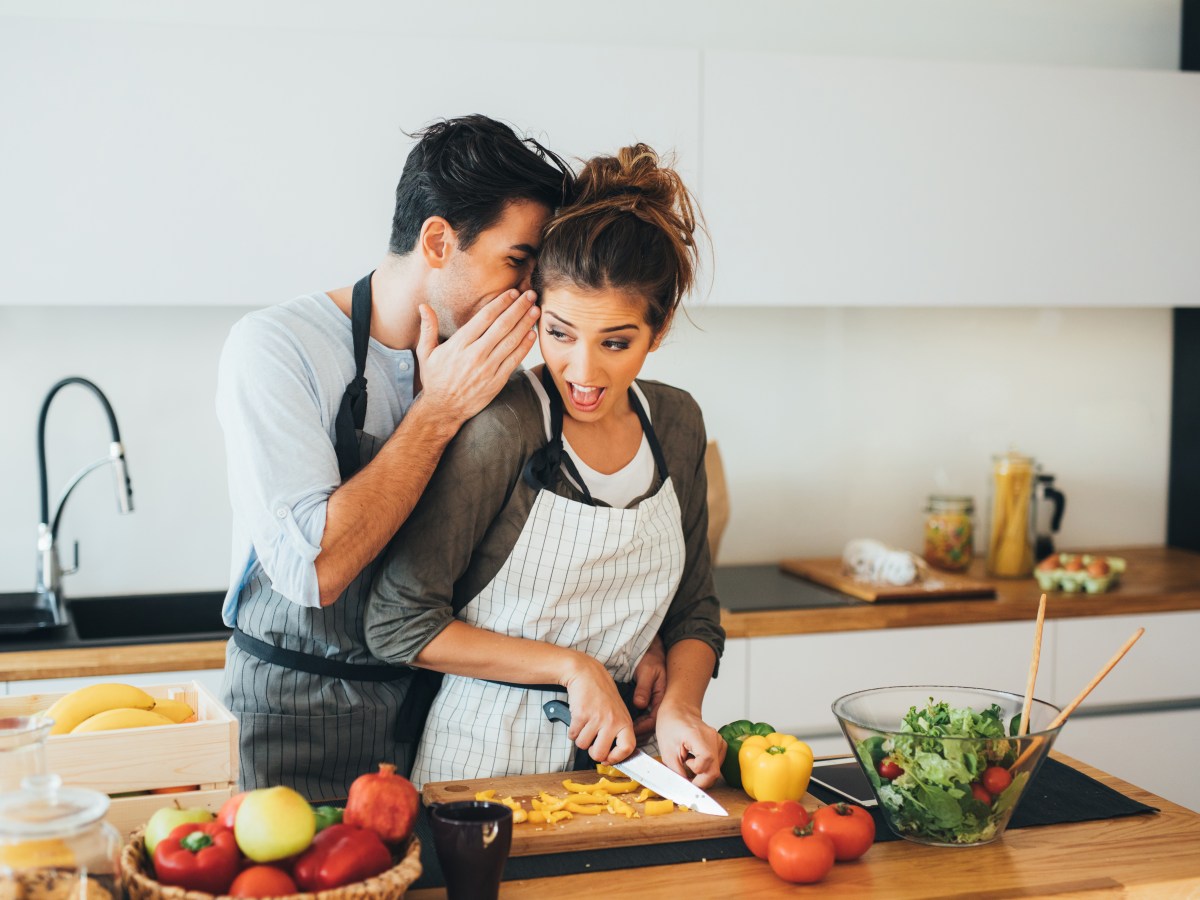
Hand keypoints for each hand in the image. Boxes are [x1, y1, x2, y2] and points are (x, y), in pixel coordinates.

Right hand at [415, 290, 540, 423]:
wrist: (443, 409)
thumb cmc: (435, 379)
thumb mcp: (426, 353)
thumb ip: (428, 328)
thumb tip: (423, 306)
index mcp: (459, 344)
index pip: (485, 317)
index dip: (501, 303)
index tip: (512, 292)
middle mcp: (475, 354)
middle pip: (502, 326)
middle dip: (518, 308)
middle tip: (530, 295)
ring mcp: (487, 368)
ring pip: (511, 341)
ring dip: (525, 324)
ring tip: (535, 310)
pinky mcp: (497, 381)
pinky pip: (514, 360)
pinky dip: (524, 346)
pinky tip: (532, 334)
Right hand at [561, 654, 636, 764]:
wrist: (587, 674)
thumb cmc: (602, 695)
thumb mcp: (618, 712)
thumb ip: (617, 732)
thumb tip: (609, 758)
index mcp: (624, 722)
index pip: (628, 748)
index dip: (616, 758)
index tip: (608, 759)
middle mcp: (612, 721)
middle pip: (599, 754)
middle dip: (592, 751)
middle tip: (592, 741)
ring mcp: (596, 718)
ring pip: (582, 745)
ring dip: (580, 738)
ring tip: (585, 725)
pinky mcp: (581, 715)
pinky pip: (573, 735)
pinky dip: (572, 731)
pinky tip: (577, 719)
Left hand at [631, 637, 667, 739]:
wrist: (651, 653)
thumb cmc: (651, 660)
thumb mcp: (648, 671)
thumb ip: (644, 688)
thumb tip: (640, 704)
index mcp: (662, 699)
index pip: (654, 720)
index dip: (642, 728)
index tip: (629, 731)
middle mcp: (658, 704)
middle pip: (649, 726)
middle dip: (637, 734)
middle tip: (622, 737)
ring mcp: (652, 704)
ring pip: (645, 723)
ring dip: (634, 730)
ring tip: (620, 735)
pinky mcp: (646, 702)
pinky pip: (641, 717)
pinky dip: (632, 723)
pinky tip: (622, 725)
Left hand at [655, 701, 725, 789]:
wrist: (678, 710)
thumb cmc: (670, 725)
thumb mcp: (667, 751)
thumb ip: (677, 771)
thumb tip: (685, 787)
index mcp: (698, 736)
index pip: (706, 764)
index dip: (695, 775)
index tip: (684, 775)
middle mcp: (713, 738)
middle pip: (714, 771)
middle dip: (700, 781)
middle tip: (686, 777)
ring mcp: (719, 741)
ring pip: (716, 770)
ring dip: (702, 774)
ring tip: (689, 764)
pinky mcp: (720, 744)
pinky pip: (717, 764)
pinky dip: (706, 768)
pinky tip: (696, 760)